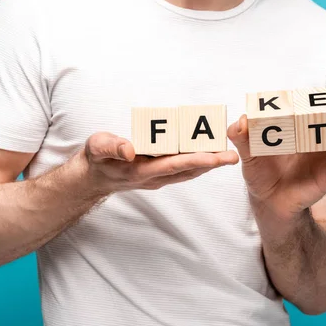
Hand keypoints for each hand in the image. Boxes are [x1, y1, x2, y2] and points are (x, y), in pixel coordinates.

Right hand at [80, 132, 238, 193]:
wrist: (92, 178)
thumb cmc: (95, 159)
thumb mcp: (97, 148)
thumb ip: (112, 147)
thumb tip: (129, 149)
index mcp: (141, 170)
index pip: (174, 165)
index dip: (196, 160)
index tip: (216, 157)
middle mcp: (153, 177)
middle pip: (187, 170)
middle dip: (210, 163)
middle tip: (233, 154)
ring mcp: (156, 178)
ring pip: (187, 172)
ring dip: (208, 165)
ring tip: (228, 155)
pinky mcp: (157, 174)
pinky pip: (182, 170)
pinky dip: (197, 164)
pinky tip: (209, 157)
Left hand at [227, 105, 325, 220]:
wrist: (268, 201)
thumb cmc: (259, 174)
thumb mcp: (248, 155)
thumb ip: (241, 137)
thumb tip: (241, 120)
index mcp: (298, 128)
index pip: (315, 108)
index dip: (323, 100)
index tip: (324, 96)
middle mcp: (316, 138)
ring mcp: (325, 154)